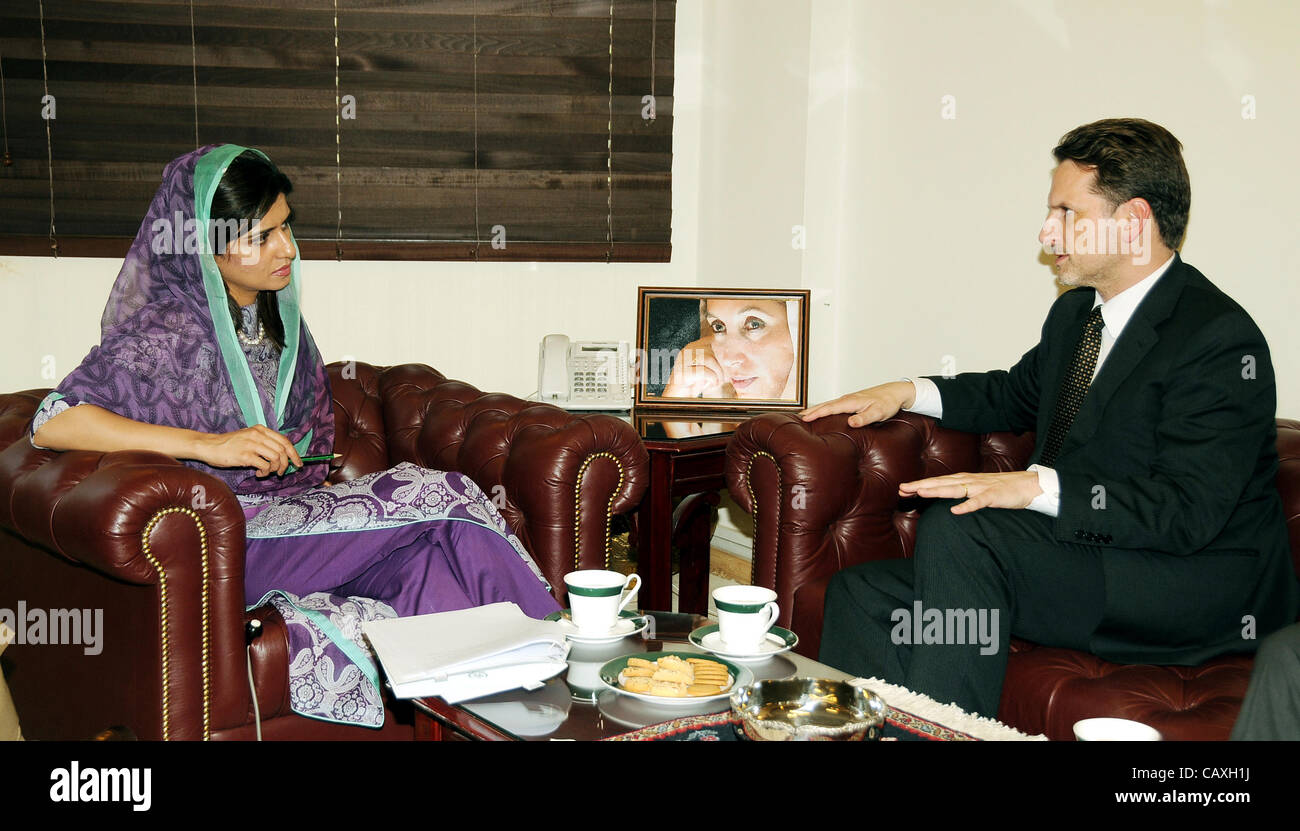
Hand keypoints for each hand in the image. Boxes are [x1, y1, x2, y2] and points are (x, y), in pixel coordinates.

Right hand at [196, 425, 303, 477]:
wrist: (209, 446)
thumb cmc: (229, 445)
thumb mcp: (248, 438)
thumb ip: (263, 443)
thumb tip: (281, 457)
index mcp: (261, 430)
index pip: (285, 441)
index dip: (294, 453)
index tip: (298, 463)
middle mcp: (258, 435)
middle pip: (283, 450)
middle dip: (286, 464)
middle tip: (281, 472)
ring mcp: (252, 444)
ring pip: (276, 458)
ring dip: (275, 469)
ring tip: (267, 473)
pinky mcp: (245, 455)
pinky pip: (265, 466)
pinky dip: (265, 472)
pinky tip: (258, 473)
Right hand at [662, 338, 728, 397]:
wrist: (677, 398)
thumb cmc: (691, 384)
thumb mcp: (703, 369)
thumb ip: (711, 360)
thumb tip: (724, 351)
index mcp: (690, 349)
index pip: (707, 340)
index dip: (717, 346)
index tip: (721, 356)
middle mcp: (685, 353)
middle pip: (710, 351)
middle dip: (719, 367)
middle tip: (719, 379)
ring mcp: (683, 362)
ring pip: (709, 359)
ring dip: (717, 373)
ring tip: (715, 383)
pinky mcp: (683, 374)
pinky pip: (704, 371)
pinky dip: (711, 379)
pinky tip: (709, 386)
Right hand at [799, 381, 915, 426]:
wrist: (895, 392)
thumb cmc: (888, 402)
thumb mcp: (878, 412)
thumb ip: (864, 418)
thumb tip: (850, 422)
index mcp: (851, 401)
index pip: (830, 408)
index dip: (816, 413)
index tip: (804, 418)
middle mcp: (847, 399)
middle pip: (825, 405)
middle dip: (811, 411)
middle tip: (797, 418)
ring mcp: (849, 400)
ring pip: (829, 405)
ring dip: (816, 409)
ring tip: (805, 416)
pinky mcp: (852, 402)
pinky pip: (834, 406)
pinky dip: (825, 409)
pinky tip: (823, 413)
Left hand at [899, 471, 1042, 514]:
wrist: (1028, 485)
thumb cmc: (1001, 489)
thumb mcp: (977, 489)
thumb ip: (961, 491)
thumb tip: (944, 498)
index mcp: (964, 480)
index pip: (938, 482)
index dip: (920, 484)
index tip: (902, 488)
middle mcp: (969, 481)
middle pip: (941, 483)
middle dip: (921, 485)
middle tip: (902, 488)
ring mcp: (981, 488)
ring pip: (955, 489)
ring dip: (937, 490)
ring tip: (921, 492)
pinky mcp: (994, 496)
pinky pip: (978, 502)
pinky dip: (967, 506)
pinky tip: (955, 511)